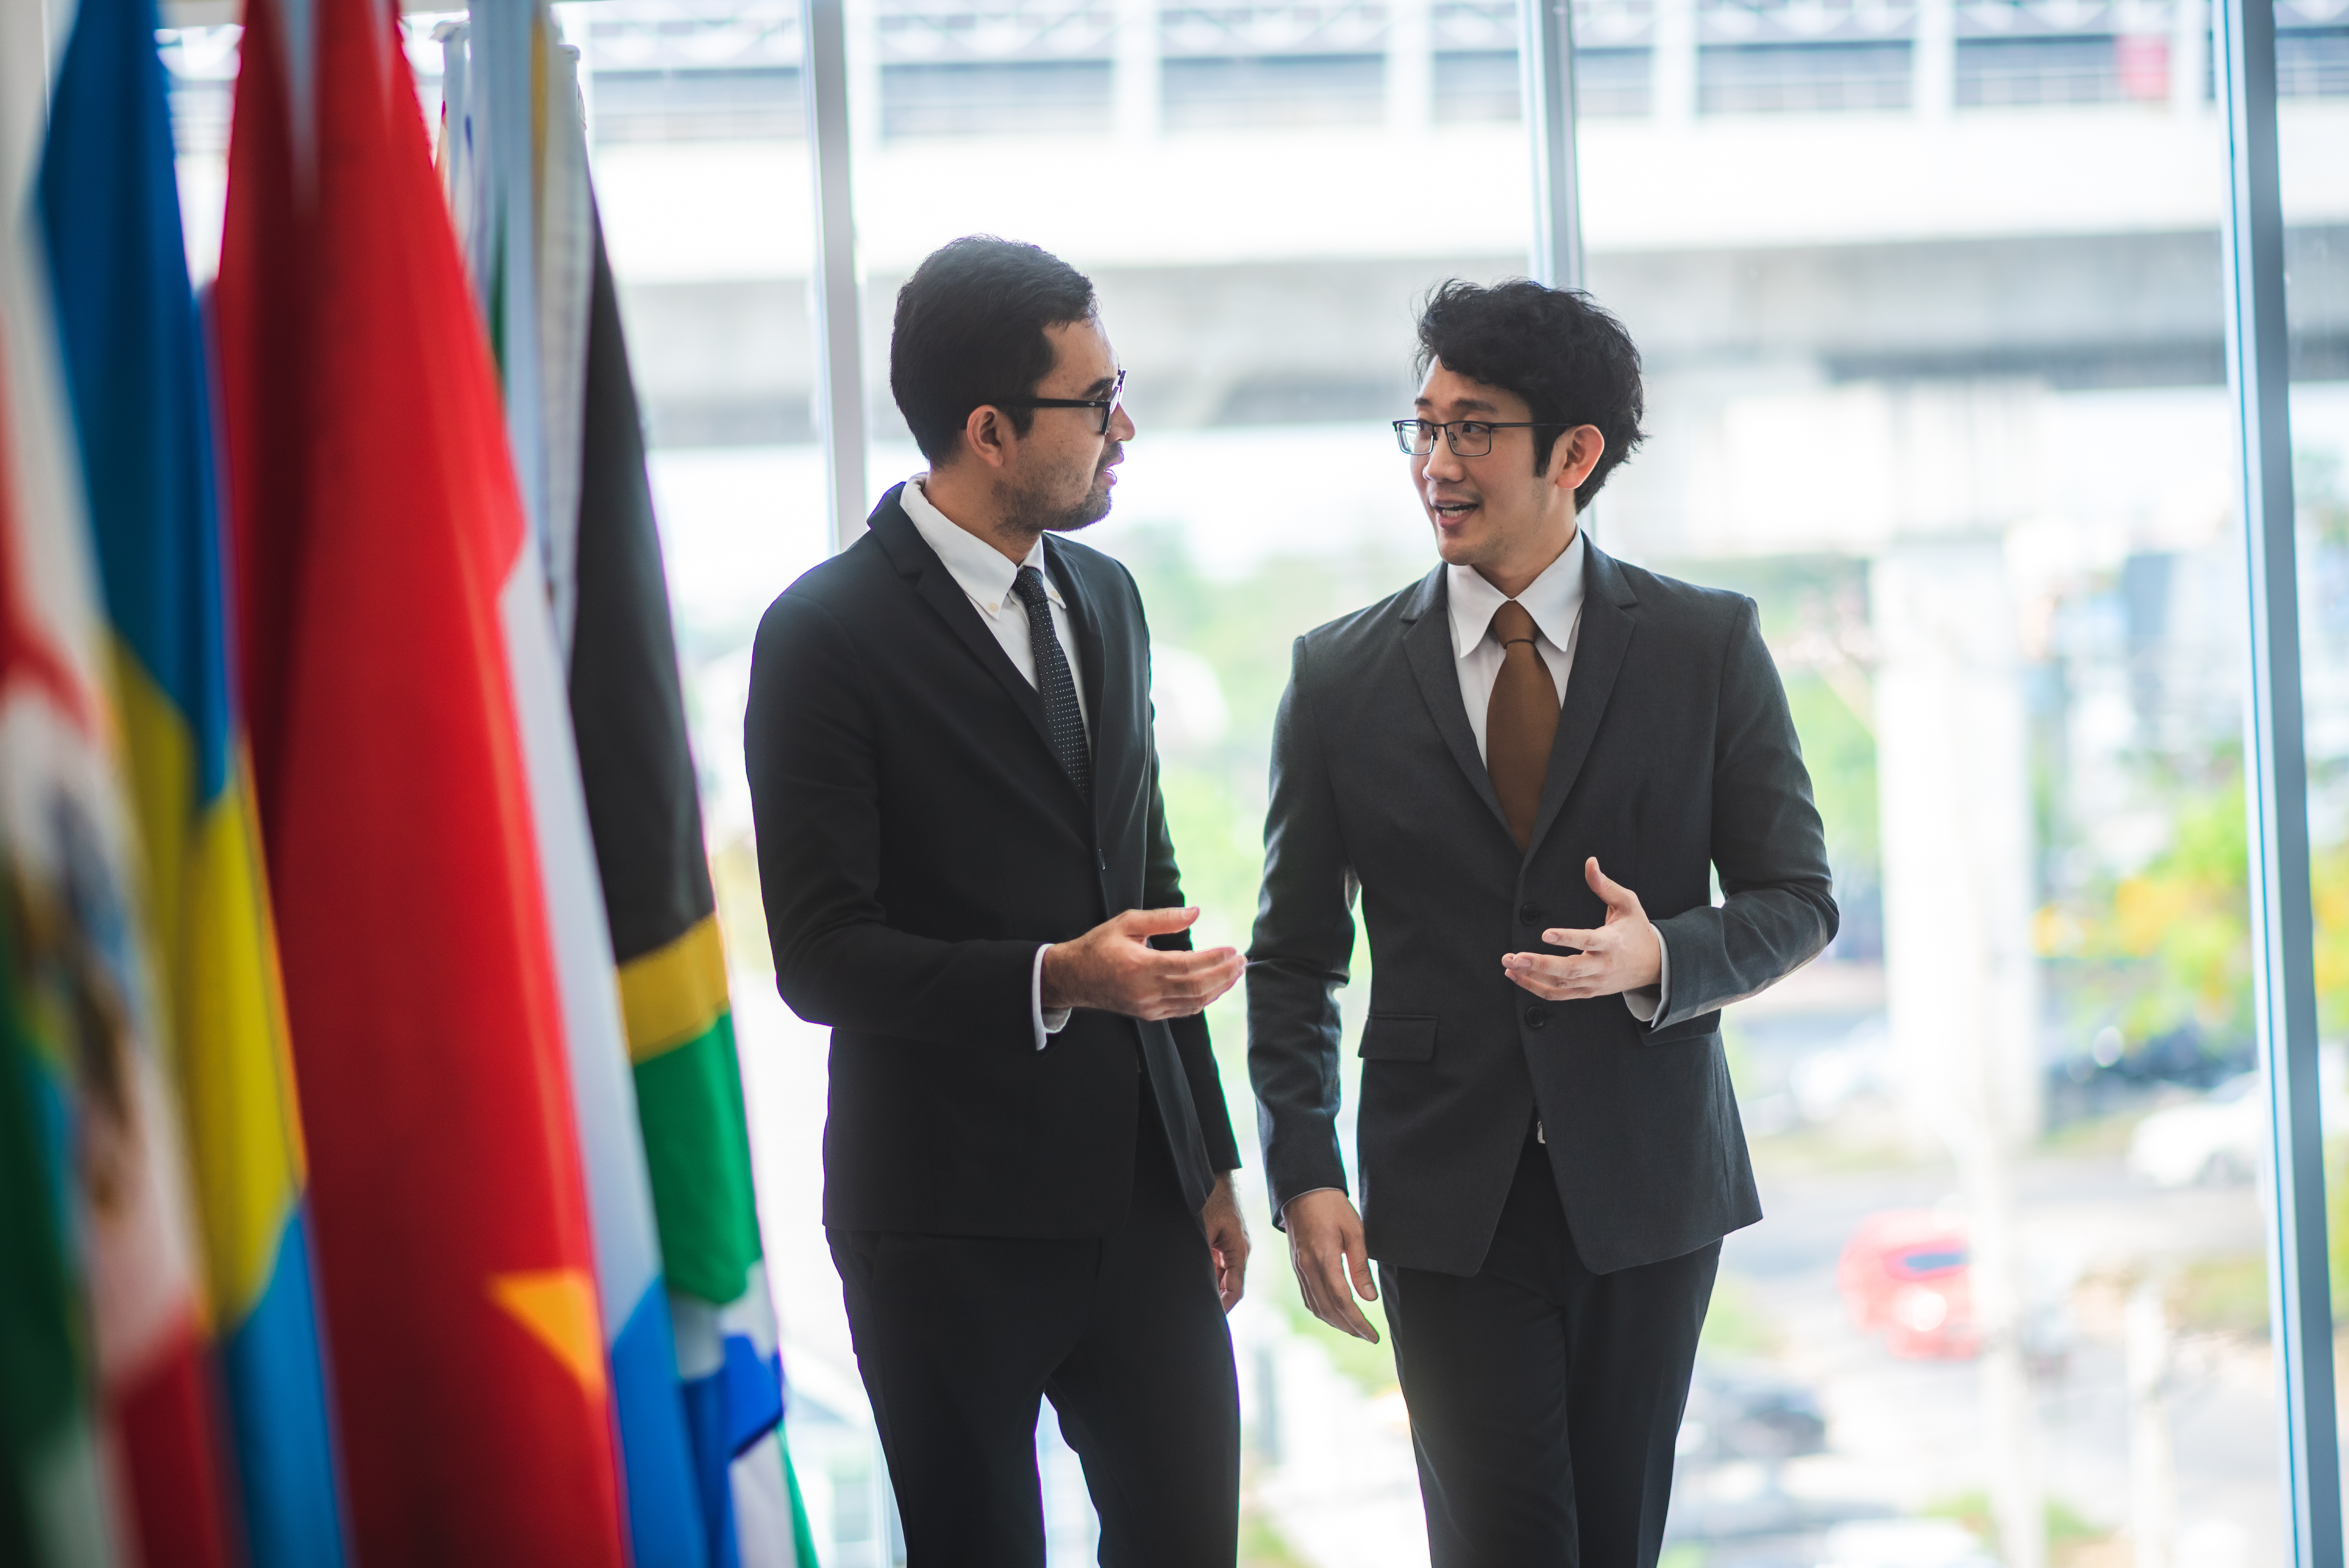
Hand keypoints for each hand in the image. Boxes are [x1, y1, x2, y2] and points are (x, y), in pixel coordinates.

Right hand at [1040, 907, 1242, 1020]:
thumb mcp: (1126, 923)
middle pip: (1196, 987)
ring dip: (1219, 989)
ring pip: (1193, 1003)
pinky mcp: (1149, 1014)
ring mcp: (1148, 1007)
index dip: (1214, 959)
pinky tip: (1215, 988)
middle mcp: (1146, 991)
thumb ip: (1162, 918)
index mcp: (1140, 966)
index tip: (1232, 949)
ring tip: (1235, 973)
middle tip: (1241, 961)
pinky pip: (1183, 1011)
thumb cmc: (1098, 947)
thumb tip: (1195, 912)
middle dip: (1224, 975)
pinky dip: (1204, 1000)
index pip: (1188, 966)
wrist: (1073, 978)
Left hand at [1201, 1173, 1249, 1311]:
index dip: (1224, 1307)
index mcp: (1239, 1251)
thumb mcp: (1204, 1229)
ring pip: (1220, 1275)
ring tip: (1191, 1300)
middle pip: (1228, 1285)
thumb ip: (1202, 1255)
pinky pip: (1215, 1264)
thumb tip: (1195, 1280)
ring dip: (1208, 1286)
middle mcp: (1237, 1252)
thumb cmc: (1211, 1198)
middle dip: (1215, 1300)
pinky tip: (1191, 1279)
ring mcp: (1229, 1246)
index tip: (1212, 1320)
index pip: (1235, 1290)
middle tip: (1197, 1315)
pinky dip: (1205, 1273)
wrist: (1212, 1175)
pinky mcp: (1220, 1241)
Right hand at [1284, 1189, 1377, 1342]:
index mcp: (1324, 1259)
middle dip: (1349, 1327)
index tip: (1373, 1335)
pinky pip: (1308, 1296)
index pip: (1343, 1301)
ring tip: (1354, 1329)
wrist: (1303, 1191)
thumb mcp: (1355, 1231)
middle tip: (1367, 1336)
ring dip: (1335, 1322)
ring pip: (1316, 1306)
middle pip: (1328, 1309)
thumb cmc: (1332, 1207)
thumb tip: (1369, 1297)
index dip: (1358, 1322)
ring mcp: (1300, 1269)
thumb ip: (1360, 1266)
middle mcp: (1308, 1268)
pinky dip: (1321, 1311)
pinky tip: (1333, 1313)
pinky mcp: (1297, 1267)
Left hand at [1502, 857, 1661, 1001]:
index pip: (1588, 941)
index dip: (1568, 939)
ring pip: (1560, 985)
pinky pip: (1559, 995)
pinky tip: (1517, 977)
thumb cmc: (1637, 930)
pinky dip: (1536, 988)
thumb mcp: (1628, 904)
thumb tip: (1590, 862)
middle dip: (1540, 964)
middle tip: (1515, 956)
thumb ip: (1605, 885)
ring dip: (1532, 976)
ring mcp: (1594, 982)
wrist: (1653, 965)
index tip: (1546, 933)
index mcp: (1612, 942)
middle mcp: (1602, 965)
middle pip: (1569, 970)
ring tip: (1509, 964)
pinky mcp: (1588, 992)